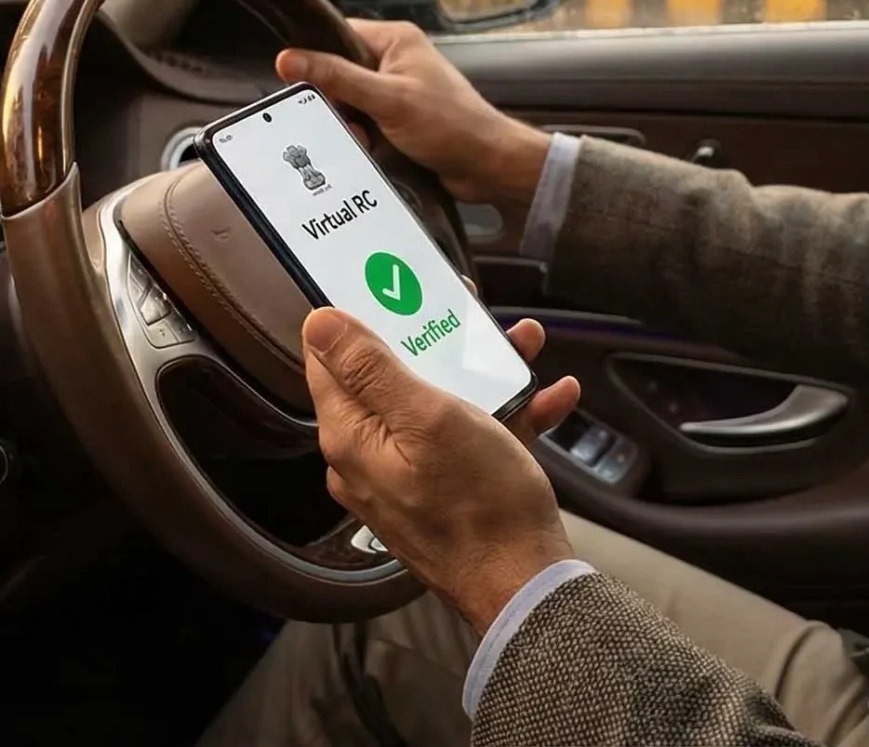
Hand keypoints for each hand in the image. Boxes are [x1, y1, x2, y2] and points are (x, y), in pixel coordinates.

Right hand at [278, 19, 549, 214]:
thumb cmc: (448, 124)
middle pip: (338, 74)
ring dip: (350, 126)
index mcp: (394, 40)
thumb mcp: (387, 99)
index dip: (316, 58)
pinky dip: (363, 139)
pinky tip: (372, 151)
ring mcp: (397, 91)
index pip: (337, 35)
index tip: (302, 85)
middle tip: (346, 123)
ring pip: (348, 105)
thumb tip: (287, 59)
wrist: (487, 165)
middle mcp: (394, 60)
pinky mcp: (398, 120)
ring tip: (365, 141)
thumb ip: (337, 78)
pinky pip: (364, 125)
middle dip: (336, 104)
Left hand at [303, 306, 581, 634]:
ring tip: (523, 344)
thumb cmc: (478, 505)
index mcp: (353, 438)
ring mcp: (411, 476)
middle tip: (468, 308)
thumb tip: (318, 322)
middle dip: (436, 339)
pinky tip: (551, 396)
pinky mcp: (449, 491)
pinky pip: (471, 438)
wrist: (525, 584)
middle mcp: (372, 458)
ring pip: (440, 404)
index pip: (331, 362)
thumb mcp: (430, 418)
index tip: (386, 284)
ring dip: (484, 371)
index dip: (357, 319)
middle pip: (393, 378)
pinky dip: (508, 413)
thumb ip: (372, 368)